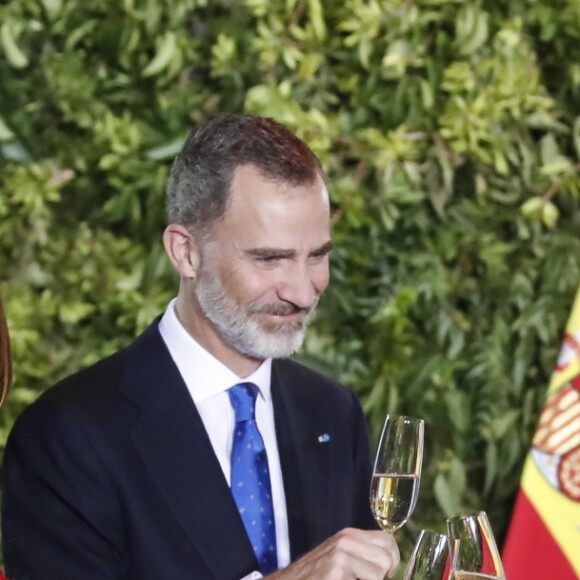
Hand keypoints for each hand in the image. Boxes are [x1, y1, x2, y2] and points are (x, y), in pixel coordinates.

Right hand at [267, 527, 399, 579]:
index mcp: (349, 535)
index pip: (388, 540)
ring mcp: (340, 556)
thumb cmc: (317, 576)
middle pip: (387, 558)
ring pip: (378, 574)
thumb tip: (391, 564)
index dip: (392, 561)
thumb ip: (362, 555)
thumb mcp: (339, 557)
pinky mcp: (336, 572)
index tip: (383, 574)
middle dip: (383, 577)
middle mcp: (345, 540)